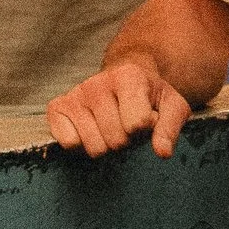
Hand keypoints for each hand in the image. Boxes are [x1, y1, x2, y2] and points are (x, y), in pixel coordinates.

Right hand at [46, 57, 192, 158]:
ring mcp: (75, 94)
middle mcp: (97, 82)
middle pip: (116, 140)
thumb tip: (163, 153)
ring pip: (94, 147)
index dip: (146, 129)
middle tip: (127, 125)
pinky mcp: (57, 107)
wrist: (124, 77)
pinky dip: (83, 146)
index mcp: (129, 76)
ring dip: (107, 145)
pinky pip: (69, 144)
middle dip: (126, 141)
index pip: (138, 124)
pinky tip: (92, 130)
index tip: (147, 117)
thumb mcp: (171, 106)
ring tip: (111, 126)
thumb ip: (170, 128)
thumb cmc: (149, 95)